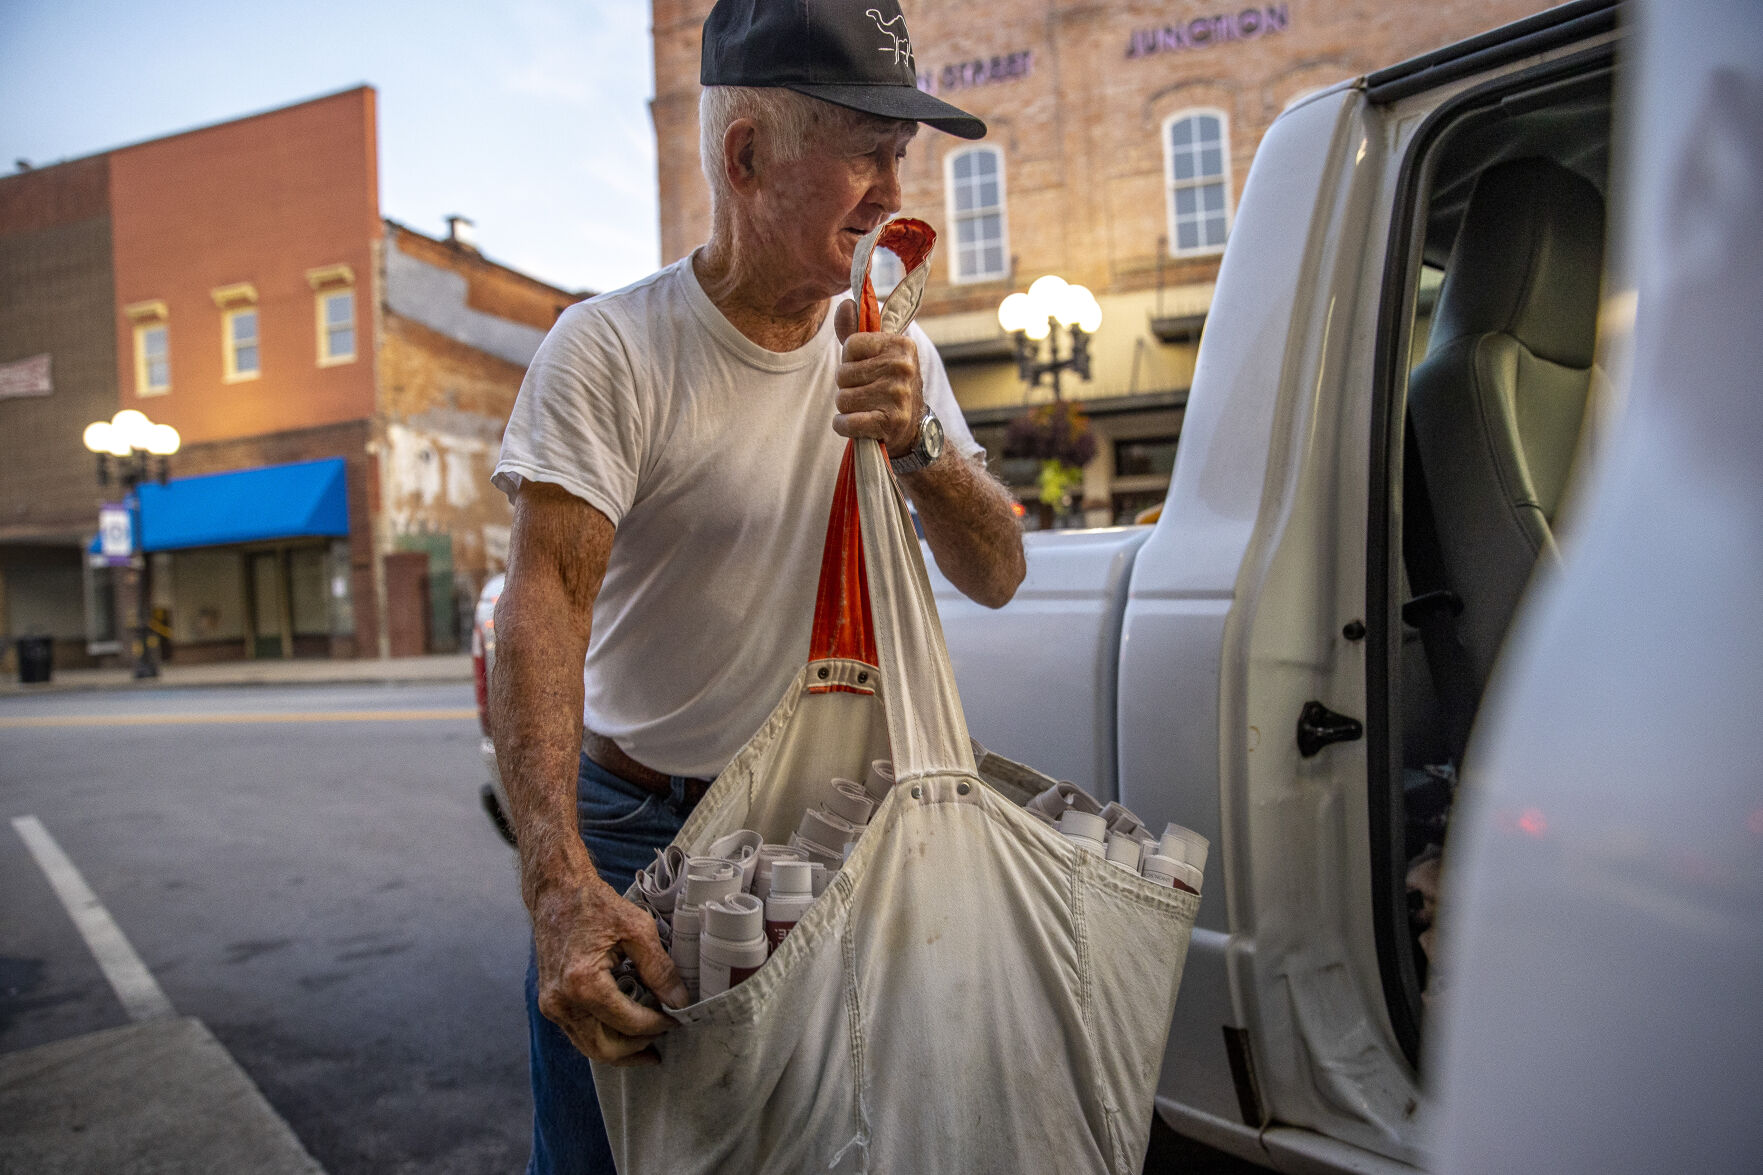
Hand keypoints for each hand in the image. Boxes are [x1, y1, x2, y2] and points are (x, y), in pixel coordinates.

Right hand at [530, 874, 689, 1065]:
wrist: (556, 892)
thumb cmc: (594, 905)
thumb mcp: (637, 929)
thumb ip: (659, 969)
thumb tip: (679, 1001)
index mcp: (582, 983)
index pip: (628, 1022)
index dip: (657, 1025)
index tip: (677, 1018)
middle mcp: (561, 1001)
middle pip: (604, 1047)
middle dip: (637, 1048)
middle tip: (663, 1042)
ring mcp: (552, 1005)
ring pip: (589, 1047)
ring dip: (620, 1050)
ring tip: (648, 1046)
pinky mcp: (550, 1002)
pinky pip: (579, 1033)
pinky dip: (603, 1037)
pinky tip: (624, 1032)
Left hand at [834, 300, 923, 458]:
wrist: (913, 428)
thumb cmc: (889, 386)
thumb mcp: (878, 355)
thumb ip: (855, 331)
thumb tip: (845, 305)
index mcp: (901, 345)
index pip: (850, 345)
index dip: (850, 361)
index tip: (867, 370)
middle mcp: (903, 367)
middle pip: (843, 374)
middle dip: (847, 387)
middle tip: (867, 393)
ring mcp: (898, 395)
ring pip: (842, 399)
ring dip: (847, 408)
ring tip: (867, 408)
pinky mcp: (891, 422)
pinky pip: (847, 422)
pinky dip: (844, 426)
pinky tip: (856, 424)